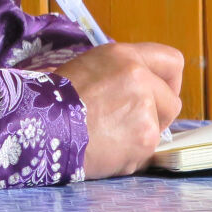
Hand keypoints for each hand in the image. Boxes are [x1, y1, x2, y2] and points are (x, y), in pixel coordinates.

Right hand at [54, 42, 182, 178]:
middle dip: (156, 114)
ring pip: (159, 130)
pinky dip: (129, 155)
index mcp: (124, 56)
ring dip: (139, 136)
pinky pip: (145, 152)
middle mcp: (140, 79)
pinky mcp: (144, 141)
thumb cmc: (53, 98)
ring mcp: (145, 111)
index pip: (172, 61)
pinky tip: (105, 150)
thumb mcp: (88, 67)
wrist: (39, 127)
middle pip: (172, 101)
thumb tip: (141, 86)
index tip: (160, 92)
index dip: (169, 80)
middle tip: (128, 121)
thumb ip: (121, 72)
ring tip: (107, 136)